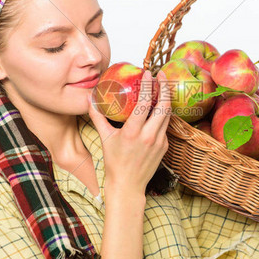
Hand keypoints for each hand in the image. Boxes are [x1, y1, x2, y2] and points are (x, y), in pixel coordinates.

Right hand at [87, 70, 171, 196]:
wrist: (128, 185)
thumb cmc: (115, 163)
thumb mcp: (105, 138)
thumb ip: (97, 117)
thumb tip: (90, 99)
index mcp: (133, 132)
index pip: (145, 102)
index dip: (148, 85)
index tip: (148, 73)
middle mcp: (149, 136)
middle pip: (164, 105)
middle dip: (165, 87)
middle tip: (162, 75)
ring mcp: (159, 141)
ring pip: (168, 115)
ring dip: (166, 99)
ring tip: (162, 88)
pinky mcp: (165, 147)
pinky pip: (166, 126)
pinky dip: (163, 115)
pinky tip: (158, 109)